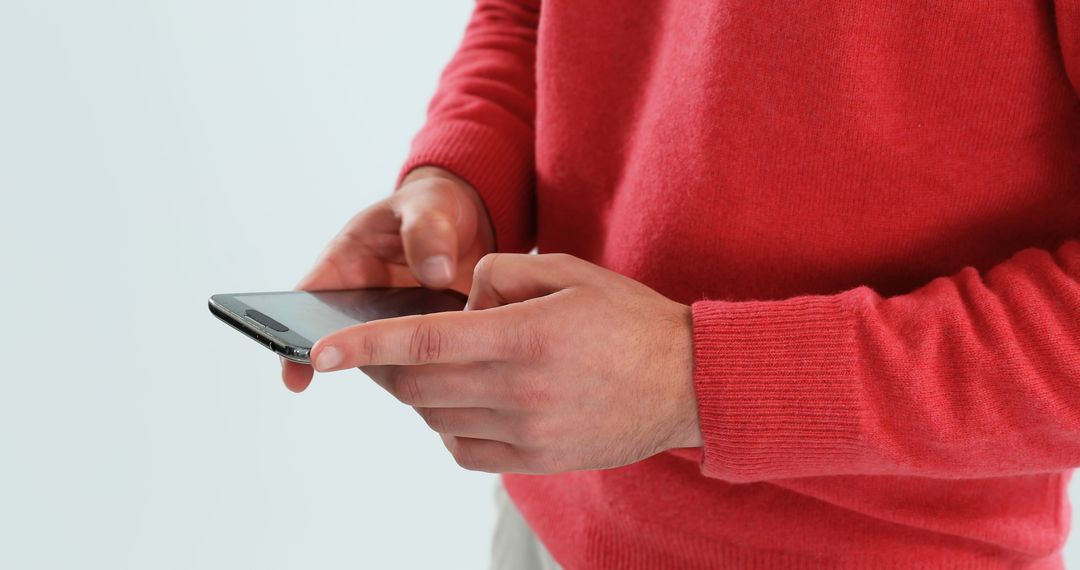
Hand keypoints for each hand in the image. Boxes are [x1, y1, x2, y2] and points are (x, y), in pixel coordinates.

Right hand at [281, 167, 493, 391]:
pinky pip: (426, 360)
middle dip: (355, 360)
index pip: (308, 301)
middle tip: (376, 368)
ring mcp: (396, 322)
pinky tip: (458, 372)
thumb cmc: (433, 206)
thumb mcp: (429, 205)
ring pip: (386, 356)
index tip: (295, 372)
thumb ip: (427, 231)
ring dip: (401, 368)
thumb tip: (435, 272)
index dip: (293, 337)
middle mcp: (364, 300)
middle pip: (344, 340)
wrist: (472, 220)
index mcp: (347, 261)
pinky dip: (439, 367)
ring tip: (425, 371)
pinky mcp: (429, 337)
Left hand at [310, 253, 701, 473]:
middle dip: (387, 366)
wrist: (687, 383)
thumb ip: (499, 275)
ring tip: (446, 366)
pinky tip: (468, 400)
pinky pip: (463, 449)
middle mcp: (521, 392)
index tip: (322, 350)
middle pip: (418, 387)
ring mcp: (528, 434)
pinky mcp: (536, 461)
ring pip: (436, 418)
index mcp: (525, 337)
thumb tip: (455, 303)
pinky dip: (447, 424)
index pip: (424, 344)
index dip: (366, 347)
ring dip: (422, 392)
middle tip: (387, 347)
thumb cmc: (629, 319)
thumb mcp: (568, 270)